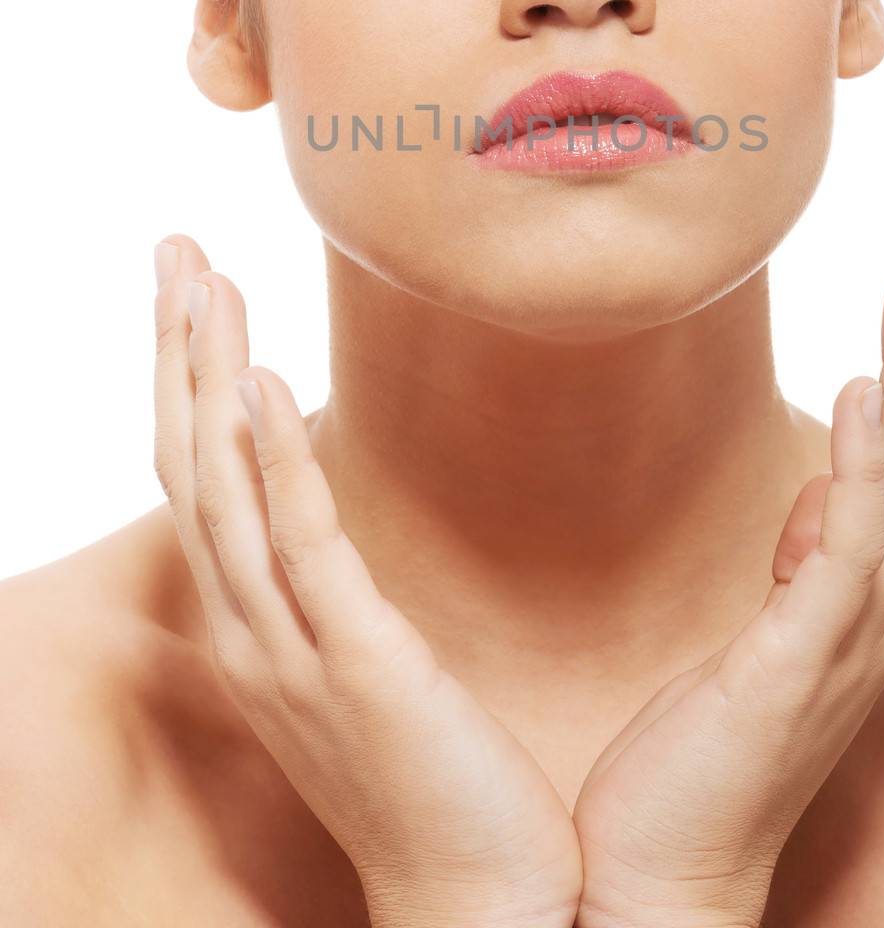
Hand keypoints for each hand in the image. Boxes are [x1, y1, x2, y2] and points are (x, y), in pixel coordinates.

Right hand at [152, 233, 581, 927]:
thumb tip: (328, 498)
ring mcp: (293, 651)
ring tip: (204, 282)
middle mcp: (251, 631)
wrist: (482, 901)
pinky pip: (301, 545)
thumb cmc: (433, 773)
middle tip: (174, 248)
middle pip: (190, 464)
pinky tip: (262, 383)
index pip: (199, 477)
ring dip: (208, 377)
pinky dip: (273, 458)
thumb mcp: (362, 658)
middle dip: (177, 350)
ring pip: (225, 490)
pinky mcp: (358, 664)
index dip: (185, 377)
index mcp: (255, 624)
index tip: (191, 288)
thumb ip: (330, 580)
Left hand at [570, 233, 883, 927]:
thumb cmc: (703, 754)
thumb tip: (825, 489)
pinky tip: (866, 400)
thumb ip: (805, 563)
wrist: (658, 876)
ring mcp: (844, 641)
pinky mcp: (794, 667)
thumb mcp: (762, 639)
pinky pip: (845, 556)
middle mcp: (875, 611)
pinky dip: (864, 475)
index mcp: (863, 596)